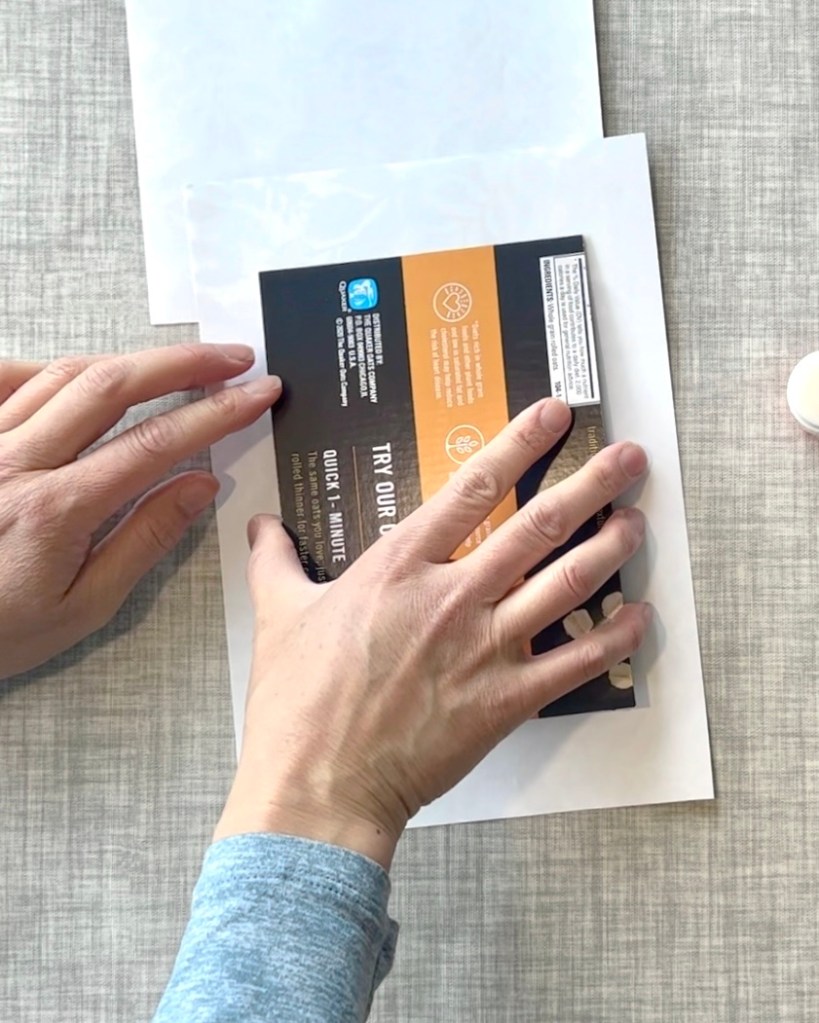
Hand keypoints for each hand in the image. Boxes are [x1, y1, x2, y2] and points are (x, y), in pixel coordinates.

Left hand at [0, 344, 280, 678]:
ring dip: (129, 361)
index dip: (216, 412)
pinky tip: (86, 375)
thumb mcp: (83, 606)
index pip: (155, 442)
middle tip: (231, 357)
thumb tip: (201, 485)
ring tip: (176, 366)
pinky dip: (53, 367)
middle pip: (111, 384)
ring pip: (63, 372)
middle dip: (182, 362)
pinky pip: (9, 380)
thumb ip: (145, 539)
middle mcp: (16, 462)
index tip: (257, 394)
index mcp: (55, 509)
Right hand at [216, 398, 649, 867]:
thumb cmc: (298, 703)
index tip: (554, 415)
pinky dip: (612, 637)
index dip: (520, 444)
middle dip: (591, 483)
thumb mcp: (278, 617)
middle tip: (629, 457)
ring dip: (610, 548)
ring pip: (566, 584)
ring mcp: (485, 648)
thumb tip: (261, 526)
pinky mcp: (505, 700)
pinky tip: (637, 617)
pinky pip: (575, 662)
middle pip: (538, 526)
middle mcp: (453, 596)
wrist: (320, 786)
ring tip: (638, 521)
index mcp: (400, 566)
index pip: (472, 488)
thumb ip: (275, 562)